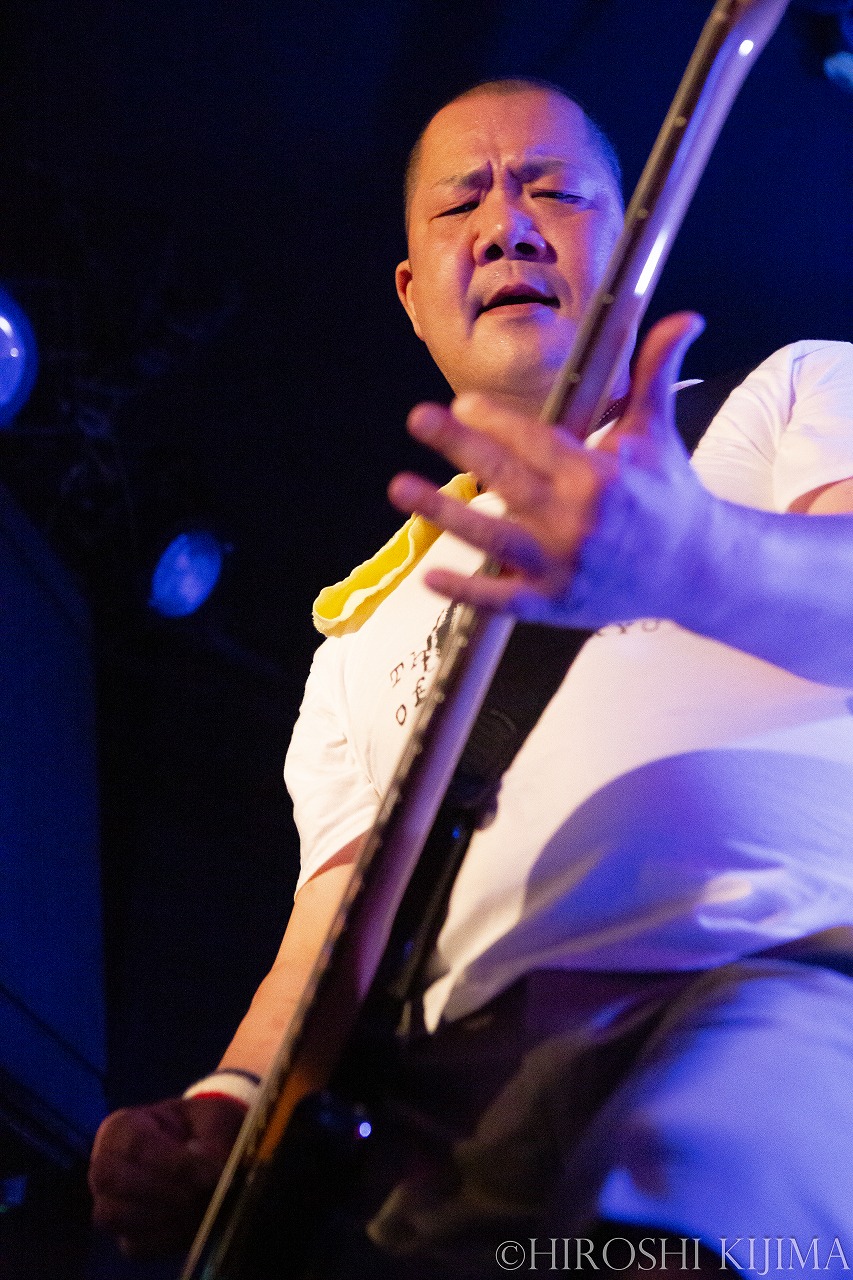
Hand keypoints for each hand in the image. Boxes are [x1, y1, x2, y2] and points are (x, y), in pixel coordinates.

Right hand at [88, 1094, 246, 1257]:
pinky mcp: (125, 1235)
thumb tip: (211, 1163)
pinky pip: (135, 1245)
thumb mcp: (214, 1117)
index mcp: (121, 1126)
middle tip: (204, 1194)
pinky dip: (167, 1239)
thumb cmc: (202, 1127)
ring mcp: (109, 1203)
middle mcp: (105, 1165)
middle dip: (163, 1190)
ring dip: (164, 1216)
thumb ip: (214, 1136)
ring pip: (115, 1216)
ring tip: (204, 1207)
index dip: (174, 1164)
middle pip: (112, 1181)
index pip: (134, 1145)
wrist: (205, 1151)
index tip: (214, 1174)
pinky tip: (196, 1224)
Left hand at [388, 313, 710, 630]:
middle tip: (419, 418)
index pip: (537, 442)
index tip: (462, 403)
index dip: (497, 421)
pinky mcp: (554, 604)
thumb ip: (656, 372)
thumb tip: (683, 316)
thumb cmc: (668, 494)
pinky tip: (431, 575)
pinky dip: (467, 592)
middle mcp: (577, 521)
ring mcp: (562, 566)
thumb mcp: (658, 432)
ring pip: (492, 540)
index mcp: (598, 476)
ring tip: (401, 489)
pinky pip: (503, 600)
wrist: (697, 569)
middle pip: (507, 480)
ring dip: (443, 514)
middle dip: (460, 448)